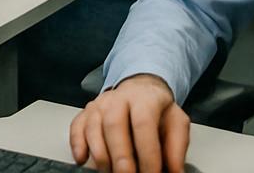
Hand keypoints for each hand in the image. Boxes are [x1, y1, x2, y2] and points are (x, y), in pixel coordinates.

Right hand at [69, 73, 188, 172]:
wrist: (140, 89)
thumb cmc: (157, 110)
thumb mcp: (176, 122)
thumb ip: (176, 147)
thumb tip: (176, 172)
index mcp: (145, 98)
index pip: (143, 123)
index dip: (147, 152)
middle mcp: (119, 98)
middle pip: (114, 124)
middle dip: (120, 156)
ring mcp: (100, 104)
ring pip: (93, 127)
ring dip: (100, 155)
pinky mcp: (86, 112)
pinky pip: (76, 127)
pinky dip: (77, 145)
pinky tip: (83, 159)